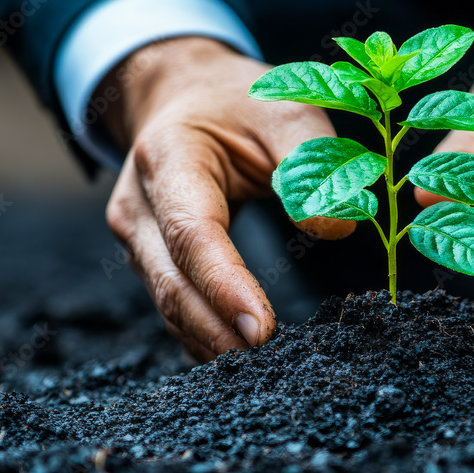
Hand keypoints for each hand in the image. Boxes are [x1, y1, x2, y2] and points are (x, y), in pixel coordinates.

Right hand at [101, 37, 352, 360]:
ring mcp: (137, 239)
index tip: (262, 330)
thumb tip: (336, 226)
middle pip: (173, 285)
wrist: (186, 98)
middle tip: (275, 369)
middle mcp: (138, 206)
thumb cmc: (241, 103)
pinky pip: (176, 308)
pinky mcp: (150, 261)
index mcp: (167, 159)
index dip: (224, 286)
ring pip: (170, 307)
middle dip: (220, 333)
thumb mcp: (285, 108)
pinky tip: (244, 358)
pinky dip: (206, 336)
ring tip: (266, 373)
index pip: (192, 234)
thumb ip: (311, 161)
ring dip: (214, 344)